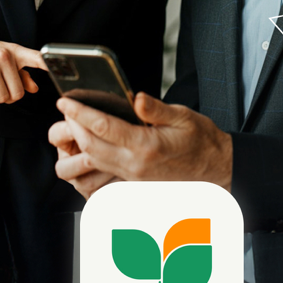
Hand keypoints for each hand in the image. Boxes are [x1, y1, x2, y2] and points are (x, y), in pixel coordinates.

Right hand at [0, 34, 47, 105]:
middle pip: (17, 93)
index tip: (61, 71)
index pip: (36, 58)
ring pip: (2, 98)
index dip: (49, 65)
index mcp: (14, 51)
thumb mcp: (4, 58)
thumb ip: (21, 73)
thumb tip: (34, 88)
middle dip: (8, 96)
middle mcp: (4, 56)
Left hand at [52, 92, 232, 191]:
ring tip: (73, 125)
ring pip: (93, 163)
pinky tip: (89, 145)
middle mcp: (135, 166)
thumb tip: (136, 97)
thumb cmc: (202, 141)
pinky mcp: (133, 185)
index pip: (103, 128)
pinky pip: (103, 174)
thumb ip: (156, 109)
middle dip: (72, 126)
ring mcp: (132, 179)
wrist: (216, 171)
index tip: (65, 100)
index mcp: (146, 147)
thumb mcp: (184, 116)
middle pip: (91, 147)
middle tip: (65, 108)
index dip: (80, 112)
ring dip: (78, 144)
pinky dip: (90, 159)